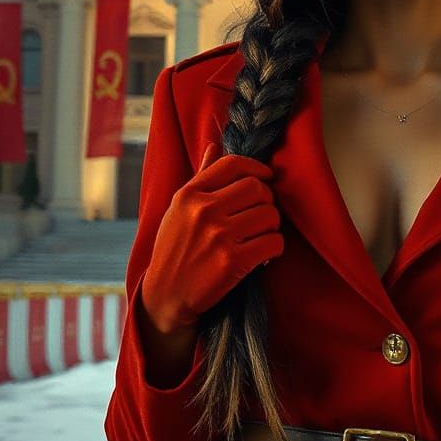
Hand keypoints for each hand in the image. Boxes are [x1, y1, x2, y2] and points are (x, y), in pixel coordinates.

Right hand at [140, 141, 283, 333]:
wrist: (166, 295)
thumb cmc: (175, 248)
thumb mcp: (179, 209)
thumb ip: (201, 177)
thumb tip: (215, 145)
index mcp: (189, 194)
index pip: (233, 164)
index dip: (257, 167)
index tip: (266, 177)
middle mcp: (203, 211)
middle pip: (257, 188)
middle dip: (266, 201)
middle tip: (261, 215)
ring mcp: (218, 236)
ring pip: (269, 215)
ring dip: (271, 227)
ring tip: (260, 236)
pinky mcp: (232, 262)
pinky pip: (273, 243)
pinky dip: (274, 248)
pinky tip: (263, 254)